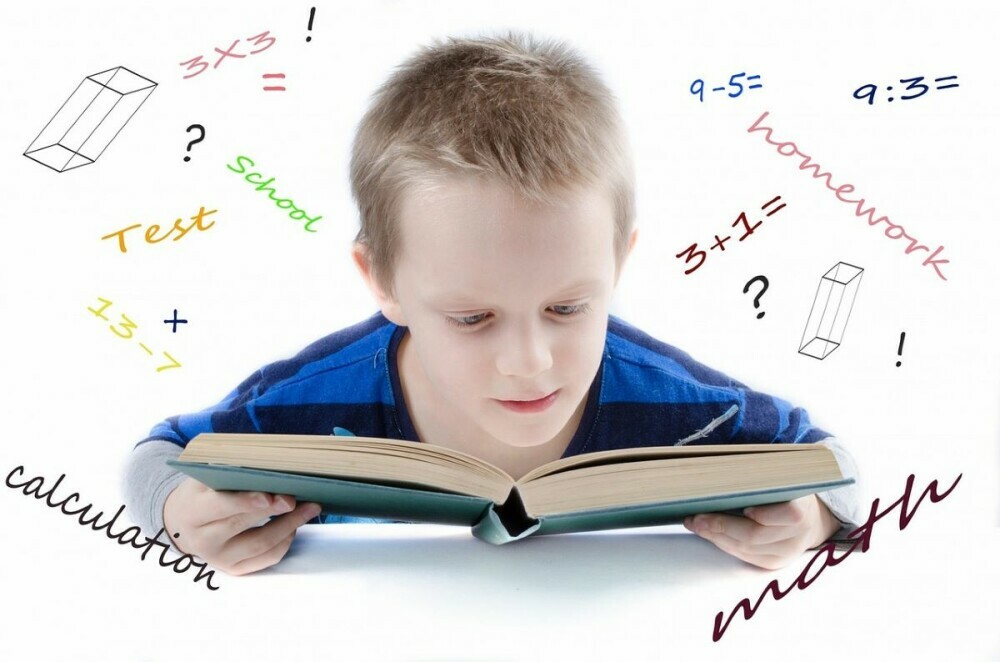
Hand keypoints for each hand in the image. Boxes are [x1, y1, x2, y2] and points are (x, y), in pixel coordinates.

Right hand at [163, 477, 320, 575]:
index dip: (245, 501)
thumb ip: (231, 474)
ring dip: (289, 526)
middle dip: (273, 511)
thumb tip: (271, 471)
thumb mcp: (206, 477)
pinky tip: (294, 526)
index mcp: (192, 511)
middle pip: (242, 525)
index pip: (219, 506)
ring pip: (259, 545)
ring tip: (309, 509)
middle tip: (297, 499)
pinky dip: (284, 542)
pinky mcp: (233, 569)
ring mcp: (218, 558)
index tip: (270, 496)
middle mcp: (202, 540)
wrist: (181, 522)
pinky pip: (265, 559)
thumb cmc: (201, 493)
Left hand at [683, 495, 841, 569]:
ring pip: (746, 549)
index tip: (740, 507)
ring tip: (695, 524)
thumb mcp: (783, 481)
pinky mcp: (774, 563)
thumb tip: (723, 475)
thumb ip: (762, 480)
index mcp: (803, 509)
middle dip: (721, 527)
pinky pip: (745, 557)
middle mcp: (796, 535)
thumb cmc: (789, 492)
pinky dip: (724, 544)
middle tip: (695, 518)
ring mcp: (786, 552)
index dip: (762, 514)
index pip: (786, 514)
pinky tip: (709, 534)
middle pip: (755, 535)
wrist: (812, 520)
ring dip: (716, 537)